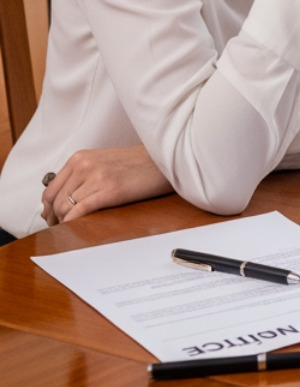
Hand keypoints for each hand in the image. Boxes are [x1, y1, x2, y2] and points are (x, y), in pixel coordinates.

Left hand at [40, 144, 173, 225]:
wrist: (165, 159)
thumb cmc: (139, 163)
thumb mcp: (104, 162)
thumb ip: (83, 175)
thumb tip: (66, 198)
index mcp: (80, 158)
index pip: (51, 188)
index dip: (47, 207)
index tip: (51, 217)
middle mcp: (84, 165)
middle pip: (56, 200)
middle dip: (55, 218)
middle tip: (60, 228)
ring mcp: (96, 177)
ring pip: (65, 207)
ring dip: (65, 221)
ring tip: (71, 228)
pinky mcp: (109, 190)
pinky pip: (80, 210)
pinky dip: (73, 222)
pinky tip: (75, 227)